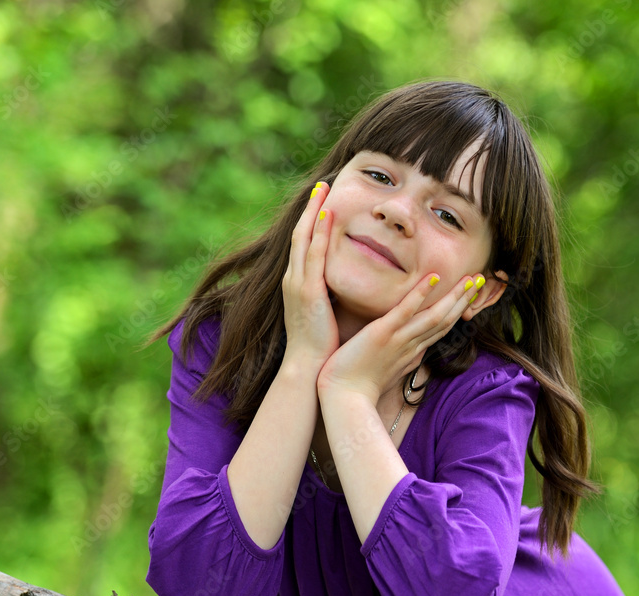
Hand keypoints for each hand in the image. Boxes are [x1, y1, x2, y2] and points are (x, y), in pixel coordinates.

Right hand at [281, 182, 337, 368]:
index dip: (312, 221)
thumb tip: (344, 285)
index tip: (322, 201)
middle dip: (310, 208)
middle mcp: (293, 279)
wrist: (307, 368)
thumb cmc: (320, 345)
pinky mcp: (307, 292)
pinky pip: (314, 256)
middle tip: (322, 184)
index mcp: (298, 284)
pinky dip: (319, 234)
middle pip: (300, 234)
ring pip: (304, 239)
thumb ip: (330, 295)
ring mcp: (298, 284)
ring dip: (314, 212)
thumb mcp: (324, 313)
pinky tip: (327, 216)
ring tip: (323, 189)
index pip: (304, 245)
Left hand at [316, 272, 485, 404]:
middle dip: (464, 299)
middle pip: (446, 320)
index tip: (469, 295)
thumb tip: (414, 352)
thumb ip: (401, 355)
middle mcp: (412, 345)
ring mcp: (399, 339)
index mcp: (413, 352)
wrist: (344, 398)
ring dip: (454, 296)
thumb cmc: (359, 384)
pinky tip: (432, 277)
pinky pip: (405, 311)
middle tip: (480, 279)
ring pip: (435, 316)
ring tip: (471, 277)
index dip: (457, 311)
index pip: (441, 328)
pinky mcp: (383, 334)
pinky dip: (420, 295)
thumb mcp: (387, 367)